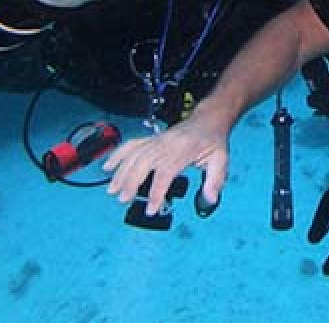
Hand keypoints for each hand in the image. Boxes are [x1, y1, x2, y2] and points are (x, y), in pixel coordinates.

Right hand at [102, 112, 228, 216]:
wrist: (209, 119)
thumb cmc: (214, 141)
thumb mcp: (221, 160)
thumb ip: (215, 181)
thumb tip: (209, 200)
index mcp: (183, 150)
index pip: (165, 172)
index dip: (156, 192)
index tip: (151, 210)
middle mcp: (167, 144)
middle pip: (143, 162)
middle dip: (131, 182)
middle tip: (124, 200)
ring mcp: (157, 140)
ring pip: (134, 154)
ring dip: (121, 172)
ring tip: (112, 190)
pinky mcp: (152, 139)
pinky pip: (131, 144)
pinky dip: (117, 155)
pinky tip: (107, 167)